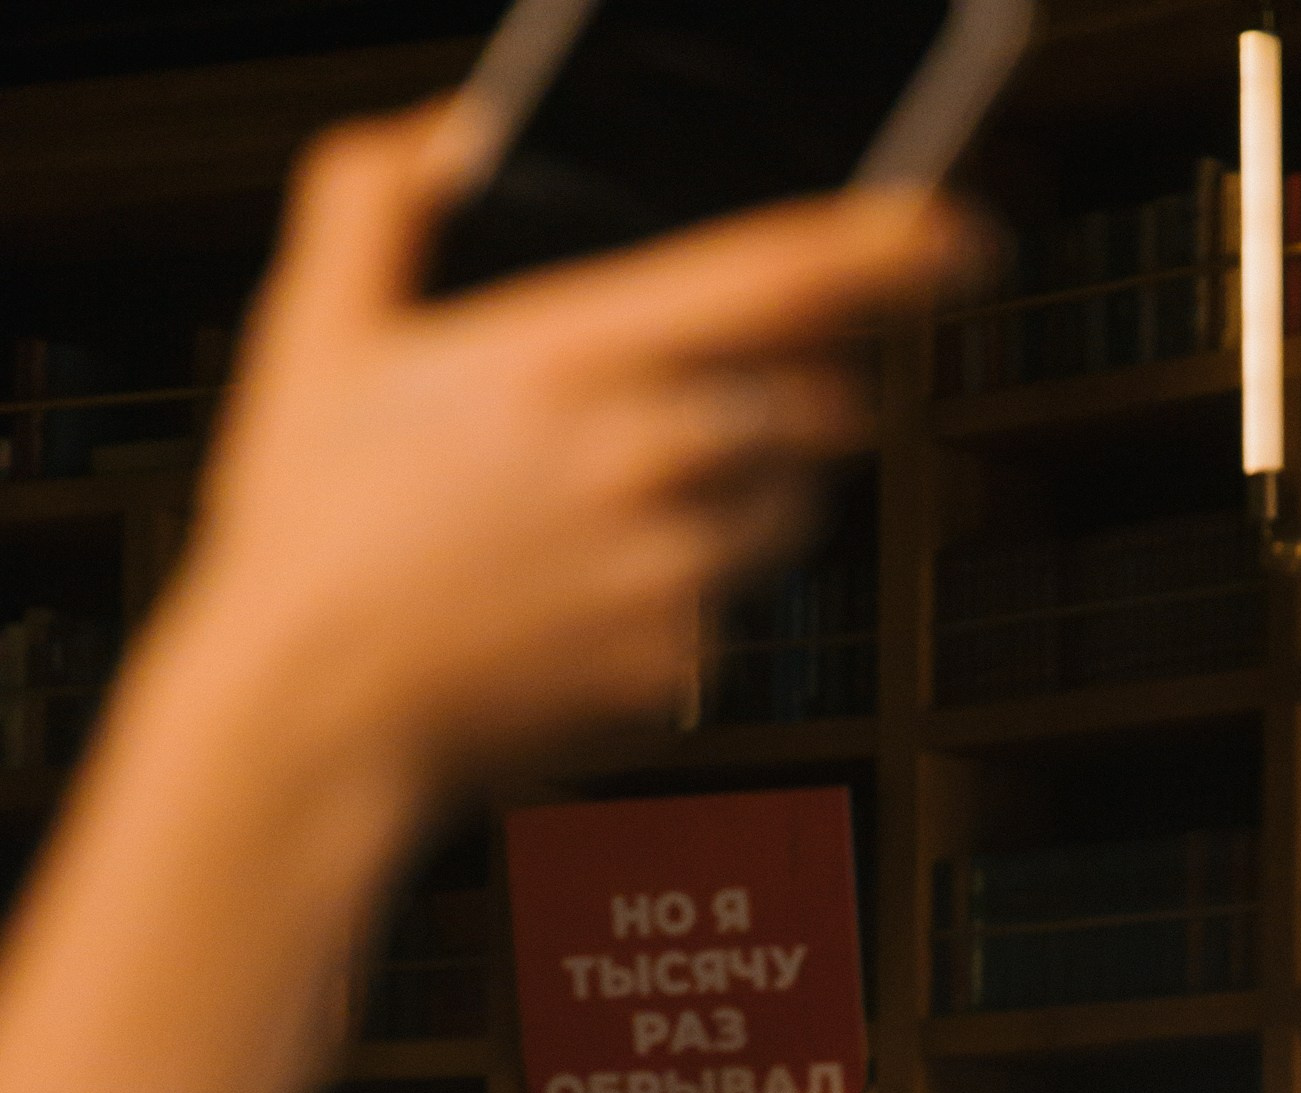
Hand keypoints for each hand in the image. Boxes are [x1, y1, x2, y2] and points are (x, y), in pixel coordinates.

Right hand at [174, 101, 982, 797]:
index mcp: (579, 358)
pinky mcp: (679, 670)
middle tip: (723, 398)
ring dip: (753, 489)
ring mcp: (675, 578)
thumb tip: (451, 136)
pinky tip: (579, 598)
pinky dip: (682, 598)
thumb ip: (377, 197)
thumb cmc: (310, 531)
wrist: (313, 717)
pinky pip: (726, 614)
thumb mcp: (316, 331)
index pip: (783, 279)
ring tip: (631, 502)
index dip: (892, 247)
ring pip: (789, 509)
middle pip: (813, 404)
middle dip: (797, 390)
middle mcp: (650, 464)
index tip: (960, 236)